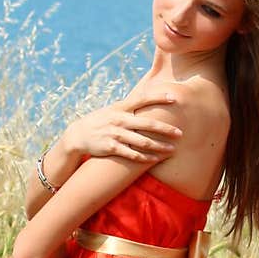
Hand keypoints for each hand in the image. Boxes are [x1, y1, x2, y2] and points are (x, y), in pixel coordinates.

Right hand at [64, 85, 181, 163]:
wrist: (78, 135)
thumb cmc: (102, 121)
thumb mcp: (114, 109)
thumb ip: (131, 106)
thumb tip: (150, 98)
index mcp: (121, 107)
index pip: (142, 99)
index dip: (158, 97)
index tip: (174, 98)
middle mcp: (120, 119)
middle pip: (147, 124)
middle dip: (166, 129)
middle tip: (180, 133)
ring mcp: (115, 134)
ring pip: (142, 142)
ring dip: (159, 146)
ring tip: (172, 150)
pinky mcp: (111, 147)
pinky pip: (132, 154)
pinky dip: (145, 158)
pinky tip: (155, 159)